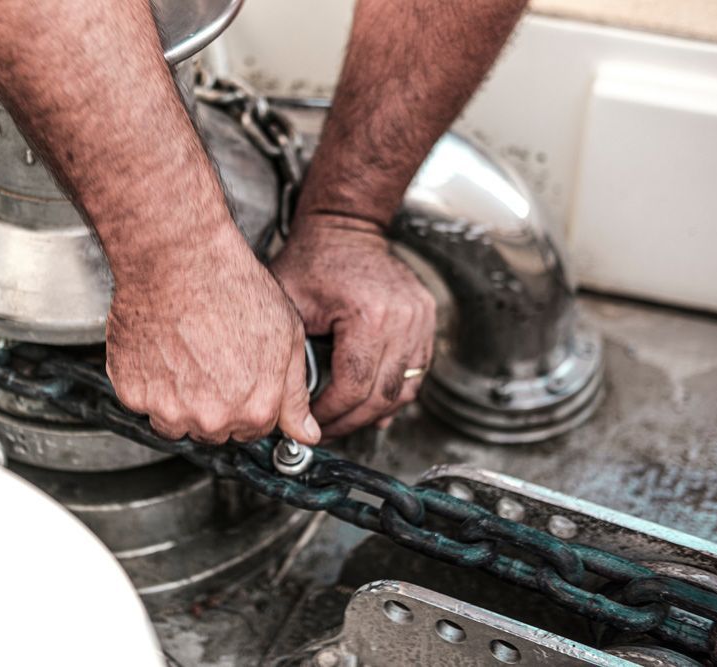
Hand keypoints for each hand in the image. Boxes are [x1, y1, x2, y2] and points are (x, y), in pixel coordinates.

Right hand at [106, 228, 320, 444]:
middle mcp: (211, 419)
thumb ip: (296, 394)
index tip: (239, 375)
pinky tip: (162, 349)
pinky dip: (149, 382)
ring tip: (185, 353)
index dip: (248, 400)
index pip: (253, 430)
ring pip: (175, 422)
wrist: (179, 260)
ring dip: (180, 399)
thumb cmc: (232, 288)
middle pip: (214, 430)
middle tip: (211, 358)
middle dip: (216, 403)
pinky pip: (142, 402)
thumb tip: (307, 434)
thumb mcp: (288, 338)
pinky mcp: (133, 394)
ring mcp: (168, 409)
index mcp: (254, 410)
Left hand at [271, 214, 435, 438]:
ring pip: (405, 389)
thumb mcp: (289, 305)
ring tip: (346, 420)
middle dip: (351, 421)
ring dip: (374, 411)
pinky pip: (416, 371)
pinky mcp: (426, 320)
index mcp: (369, 317)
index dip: (330, 414)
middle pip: (382, 396)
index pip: (354, 387)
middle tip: (325, 430)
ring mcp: (420, 320)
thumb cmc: (313, 260)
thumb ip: (292, 354)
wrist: (345, 228)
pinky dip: (394, 391)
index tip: (310, 422)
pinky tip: (372, 404)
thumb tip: (292, 404)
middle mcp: (404, 319)